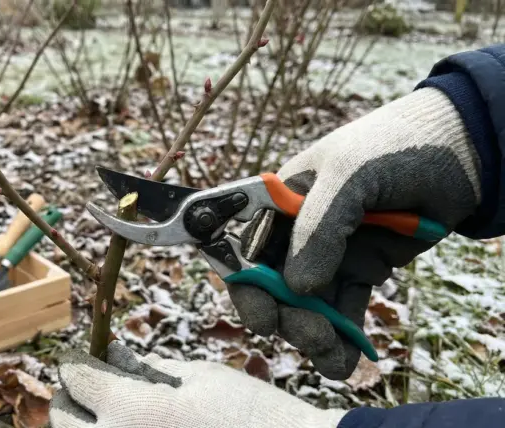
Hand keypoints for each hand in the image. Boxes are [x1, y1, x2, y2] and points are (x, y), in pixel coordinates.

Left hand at [49, 342, 346, 427]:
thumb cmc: (251, 415)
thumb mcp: (199, 378)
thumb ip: (147, 367)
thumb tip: (114, 354)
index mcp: (130, 412)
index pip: (76, 377)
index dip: (77, 360)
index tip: (84, 354)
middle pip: (60, 419)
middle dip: (71, 396)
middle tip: (94, 383)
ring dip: (86, 425)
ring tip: (113, 411)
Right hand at [232, 87, 481, 378]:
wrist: (458, 150)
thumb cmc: (391, 147)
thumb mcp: (349, 175)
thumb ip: (319, 227)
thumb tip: (297, 288)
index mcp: (277, 202)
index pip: (244, 246)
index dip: (245, 283)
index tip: (262, 314)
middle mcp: (296, 231)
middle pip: (271, 284)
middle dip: (283, 315)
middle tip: (308, 334)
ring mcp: (329, 253)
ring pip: (306, 305)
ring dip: (312, 334)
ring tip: (331, 353)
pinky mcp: (361, 270)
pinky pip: (343, 311)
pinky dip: (342, 338)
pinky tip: (345, 360)